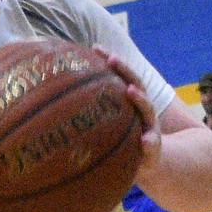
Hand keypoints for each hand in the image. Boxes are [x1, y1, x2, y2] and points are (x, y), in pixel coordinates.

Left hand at [101, 52, 159, 169]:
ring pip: (148, 111)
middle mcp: (142, 111)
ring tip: (131, 91)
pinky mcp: (154, 149)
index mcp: (131, 102)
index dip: (110, 62)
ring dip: (141, 99)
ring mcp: (150, 127)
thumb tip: (58, 101)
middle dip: (125, 71)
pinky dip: (150, 142)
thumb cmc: (122, 142)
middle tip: (112, 59)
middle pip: (136, 85)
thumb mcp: (110, 126)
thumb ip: (93, 113)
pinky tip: (144, 141)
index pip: (121, 76)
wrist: (151, 164)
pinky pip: (153, 145)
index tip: (95, 48)